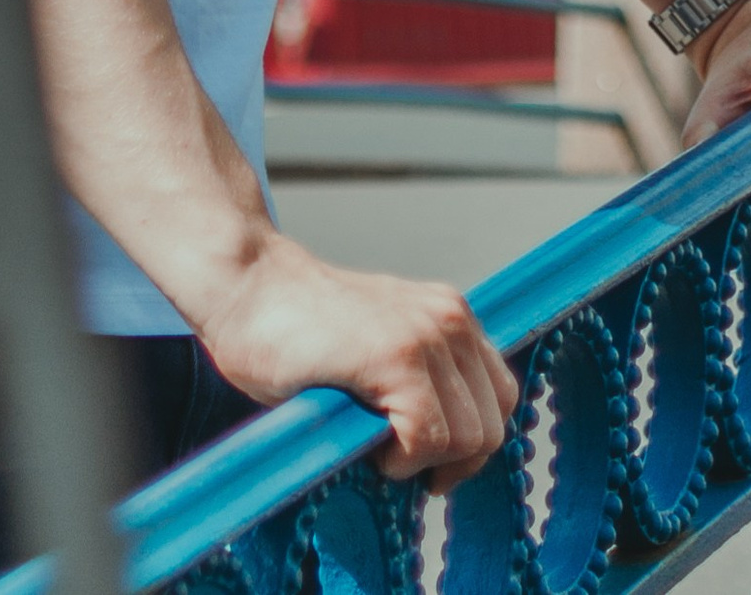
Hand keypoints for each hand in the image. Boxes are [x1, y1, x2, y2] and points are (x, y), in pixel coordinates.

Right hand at [195, 233, 517, 487]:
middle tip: (398, 458)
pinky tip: (365, 438)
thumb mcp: (383, 346)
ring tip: (375, 440)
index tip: (426, 457)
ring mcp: (426, 336)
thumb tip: (452, 446)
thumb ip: (423, 377)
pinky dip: (401, 458)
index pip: (501, 399)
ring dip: (422, 459)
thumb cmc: (302, 332)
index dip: (467, 442)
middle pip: (492, 426)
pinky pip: (428, 437)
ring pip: (468, 438)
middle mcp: (450, 319)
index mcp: (451, 316)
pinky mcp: (396, 357)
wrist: (249, 290)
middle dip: (449, 460)